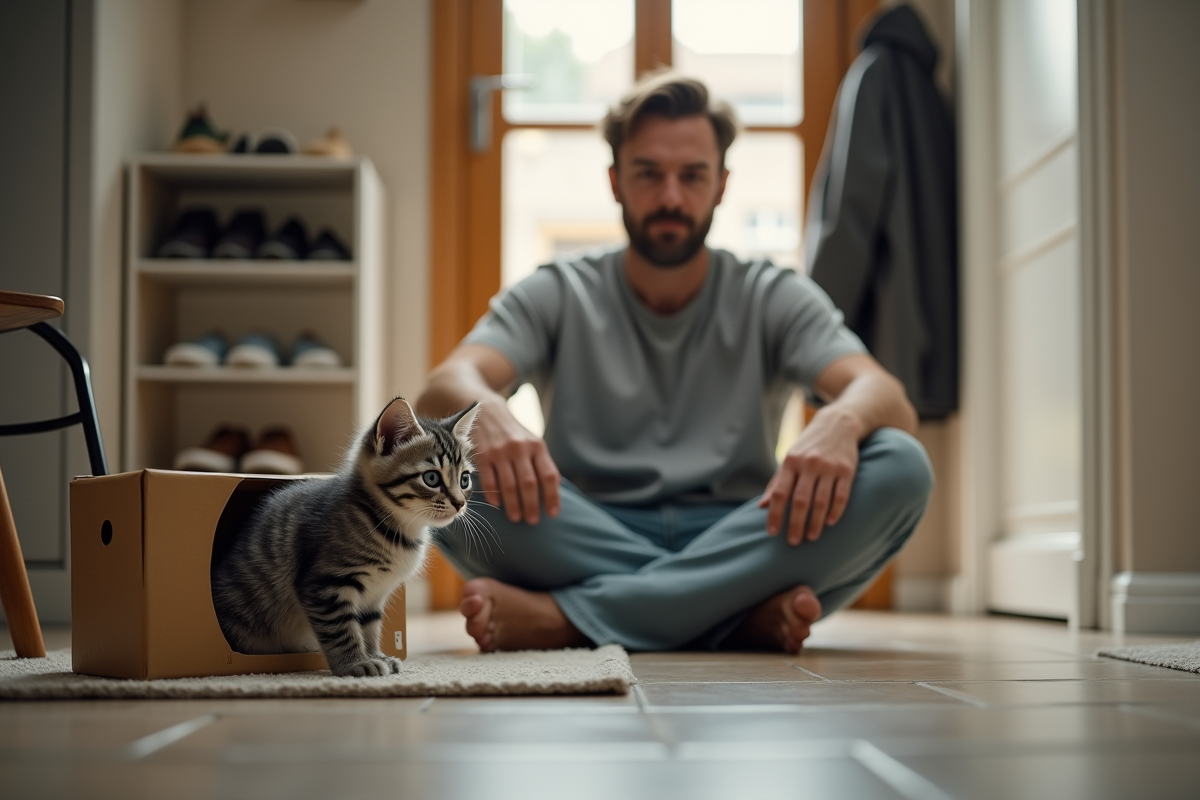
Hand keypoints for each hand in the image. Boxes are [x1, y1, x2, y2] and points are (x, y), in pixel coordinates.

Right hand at [471, 395, 560, 523]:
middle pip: (529, 483)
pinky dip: (493, 495)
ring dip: (513, 505)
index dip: (552, 496)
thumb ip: (542, 463)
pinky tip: (497, 505)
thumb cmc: (513, 433)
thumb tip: (555, 491)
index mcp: (537, 446)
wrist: (486, 411)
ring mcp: (500, 452)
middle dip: (531, 505)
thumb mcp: (532, 442)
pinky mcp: (483, 455)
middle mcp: (520, 448)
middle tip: (532, 521)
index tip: (553, 514)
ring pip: (509, 485)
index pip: (549, 475)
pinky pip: (489, 480)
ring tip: (516, 518)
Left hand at [759, 406, 861, 544]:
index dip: (775, 514)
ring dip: (815, 522)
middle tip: (793, 542)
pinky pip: (841, 495)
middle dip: (795, 524)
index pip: (779, 493)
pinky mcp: (847, 469)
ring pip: (821, 501)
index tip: (773, 533)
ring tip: (811, 537)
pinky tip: (831, 523)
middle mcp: (808, 464)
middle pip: (800, 501)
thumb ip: (776, 482)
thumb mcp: (790, 458)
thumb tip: (762, 507)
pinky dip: (836, 511)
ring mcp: (829, 467)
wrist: (838, 423)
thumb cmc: (809, 446)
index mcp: (790, 462)